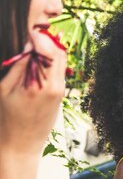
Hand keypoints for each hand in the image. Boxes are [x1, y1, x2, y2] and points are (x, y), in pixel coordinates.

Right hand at [0, 30, 66, 156]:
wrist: (20, 147)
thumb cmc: (6, 119)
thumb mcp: (4, 89)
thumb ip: (19, 66)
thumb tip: (29, 45)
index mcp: (38, 84)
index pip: (47, 50)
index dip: (39, 37)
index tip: (29, 31)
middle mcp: (54, 87)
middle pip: (58, 53)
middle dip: (47, 41)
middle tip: (32, 35)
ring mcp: (60, 92)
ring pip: (61, 62)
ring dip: (51, 51)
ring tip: (34, 47)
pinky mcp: (61, 96)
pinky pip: (59, 73)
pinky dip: (51, 63)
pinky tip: (38, 62)